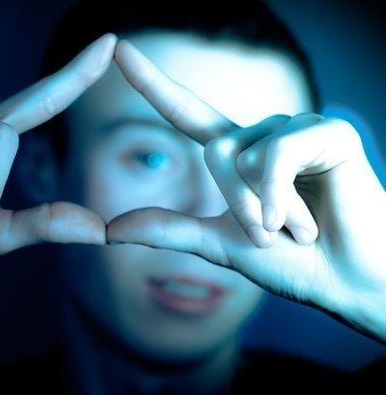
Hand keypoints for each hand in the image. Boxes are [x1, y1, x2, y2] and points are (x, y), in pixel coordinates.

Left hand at [107, 40, 385, 341]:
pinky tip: (306, 223)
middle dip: (237, 205)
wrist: (348, 282)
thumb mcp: (219, 244)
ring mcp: (297, 128)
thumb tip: (109, 230)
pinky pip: (276, 155)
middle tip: (272, 234)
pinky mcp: (328, 132)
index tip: (119, 49)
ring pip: (243, 155)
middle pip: (214, 151)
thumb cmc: (293, 262)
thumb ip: (168, 230)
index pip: (186, 111)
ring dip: (262, 208)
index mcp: (239, 154)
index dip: (152, 82)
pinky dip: (280, 196)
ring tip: (298, 228)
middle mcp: (264, 134)